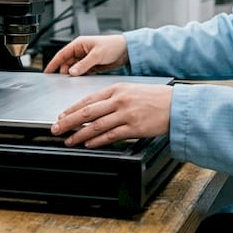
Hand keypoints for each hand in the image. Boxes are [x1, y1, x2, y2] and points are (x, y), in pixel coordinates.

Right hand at [43, 34, 128, 75]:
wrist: (126, 50)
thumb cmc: (113, 45)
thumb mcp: (97, 55)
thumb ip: (83, 64)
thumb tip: (71, 72)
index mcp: (79, 44)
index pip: (61, 54)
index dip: (53, 63)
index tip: (47, 71)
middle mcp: (80, 51)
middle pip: (66, 63)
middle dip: (63, 71)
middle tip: (61, 81)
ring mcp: (85, 59)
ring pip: (73, 69)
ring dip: (72, 75)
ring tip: (71, 82)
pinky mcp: (91, 66)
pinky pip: (82, 73)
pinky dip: (80, 77)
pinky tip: (80, 81)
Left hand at [50, 83, 171, 147]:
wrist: (176, 105)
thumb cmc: (155, 98)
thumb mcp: (132, 91)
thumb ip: (113, 98)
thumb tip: (95, 109)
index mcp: (117, 89)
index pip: (88, 99)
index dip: (72, 109)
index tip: (61, 115)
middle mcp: (119, 100)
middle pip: (87, 112)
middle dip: (68, 121)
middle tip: (56, 128)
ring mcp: (126, 114)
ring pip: (96, 126)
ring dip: (80, 134)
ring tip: (69, 140)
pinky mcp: (134, 127)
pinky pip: (111, 135)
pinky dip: (98, 141)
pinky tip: (89, 144)